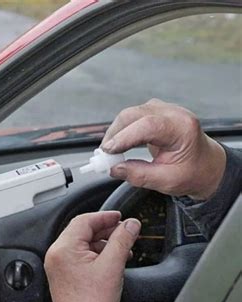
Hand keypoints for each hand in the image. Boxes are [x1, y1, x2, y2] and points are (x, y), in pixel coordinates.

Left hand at [44, 211, 139, 301]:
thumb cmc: (92, 301)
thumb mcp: (112, 265)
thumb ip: (122, 240)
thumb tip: (131, 224)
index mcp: (64, 248)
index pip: (84, 221)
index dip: (105, 216)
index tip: (120, 217)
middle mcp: (57, 253)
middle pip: (82, 230)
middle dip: (105, 230)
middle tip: (124, 231)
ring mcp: (58, 264)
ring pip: (82, 243)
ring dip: (102, 243)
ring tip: (122, 248)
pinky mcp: (63, 273)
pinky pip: (79, 255)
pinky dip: (95, 253)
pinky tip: (111, 259)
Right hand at [101, 99, 225, 199]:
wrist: (206, 166)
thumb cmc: (194, 172)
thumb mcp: (168, 181)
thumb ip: (140, 175)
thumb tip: (114, 169)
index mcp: (183, 128)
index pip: (148, 126)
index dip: (124, 137)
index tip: (107, 151)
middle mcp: (174, 114)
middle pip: (134, 115)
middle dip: (114, 134)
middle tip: (104, 155)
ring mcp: (164, 110)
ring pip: (129, 114)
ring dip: (115, 132)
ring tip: (109, 152)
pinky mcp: (155, 113)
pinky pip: (132, 117)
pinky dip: (121, 130)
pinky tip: (117, 144)